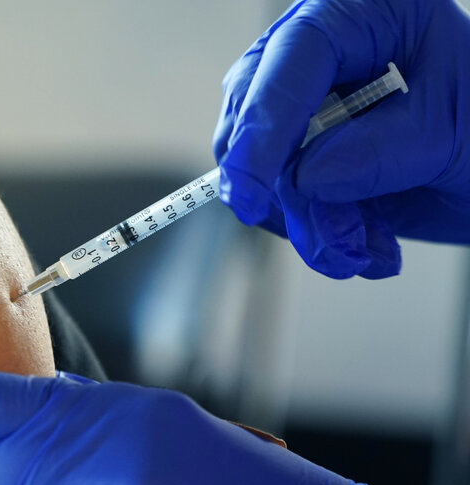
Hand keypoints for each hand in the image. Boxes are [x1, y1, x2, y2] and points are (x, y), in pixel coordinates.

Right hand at [214, 0, 469, 278]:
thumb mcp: (451, 134)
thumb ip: (377, 153)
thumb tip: (306, 178)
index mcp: (365, 15)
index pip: (292, 59)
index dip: (262, 128)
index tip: (249, 194)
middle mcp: (324, 55)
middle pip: (255, 117)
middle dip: (289, 192)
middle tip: (330, 243)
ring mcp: (308, 108)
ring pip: (264, 172)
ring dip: (311, 226)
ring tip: (366, 248)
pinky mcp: (304, 156)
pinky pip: (281, 201)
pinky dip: (319, 234)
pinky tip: (366, 242)